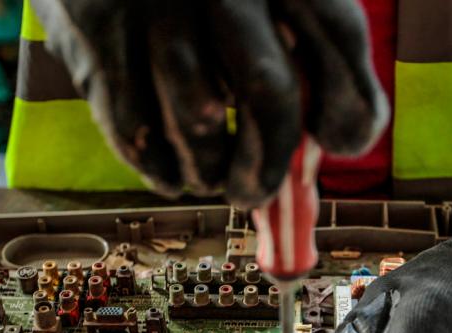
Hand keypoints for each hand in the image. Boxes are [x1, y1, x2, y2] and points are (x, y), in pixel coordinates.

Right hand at [29, 0, 386, 206]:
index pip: (338, 31)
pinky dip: (157, 166)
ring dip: (209, 168)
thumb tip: (339, 137)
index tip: (344, 143)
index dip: (353, 100)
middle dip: (268, 162)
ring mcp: (157, 3)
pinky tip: (168, 175)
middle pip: (268, 90)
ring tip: (210, 178)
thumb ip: (302, 44)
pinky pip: (135, 125)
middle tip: (255, 194)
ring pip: (198, 120)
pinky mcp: (98, 29)